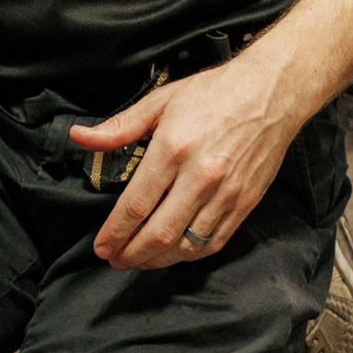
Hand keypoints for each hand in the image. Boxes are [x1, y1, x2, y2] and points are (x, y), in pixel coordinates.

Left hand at [69, 57, 303, 271]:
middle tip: (114, 259)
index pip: (136, 204)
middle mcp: (200, 175)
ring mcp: (226, 193)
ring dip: (158, 261)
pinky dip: (189, 255)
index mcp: (174, 147)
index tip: (100, 246)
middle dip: (131, 255)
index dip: (114, 232)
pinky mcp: (245, 203)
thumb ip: (120, 127)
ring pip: (186, 245)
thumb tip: (80, 137)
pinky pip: (213, 243)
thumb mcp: (162, 101)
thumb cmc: (214, 92)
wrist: (271, 91)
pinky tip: (174, 253)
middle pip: (158, 234)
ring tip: (139, 260)